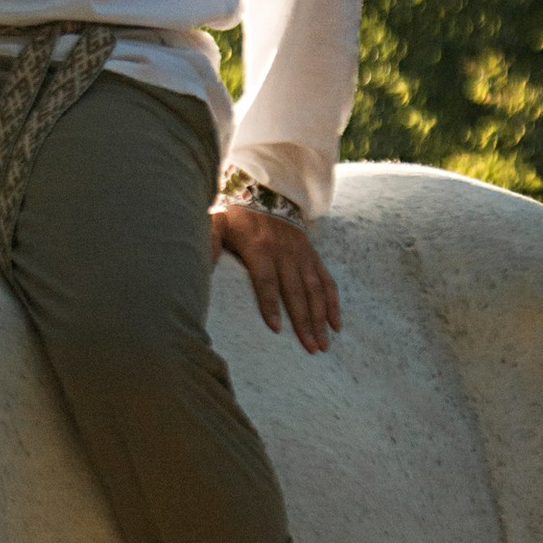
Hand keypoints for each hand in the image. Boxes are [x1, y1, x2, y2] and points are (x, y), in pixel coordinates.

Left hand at [212, 200, 340, 350]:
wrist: (268, 194)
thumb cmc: (239, 217)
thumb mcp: (219, 222)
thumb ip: (210, 239)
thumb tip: (206, 258)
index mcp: (260, 248)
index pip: (266, 281)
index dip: (270, 305)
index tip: (276, 328)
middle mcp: (285, 253)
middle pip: (296, 292)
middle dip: (304, 321)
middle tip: (310, 348)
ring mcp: (302, 256)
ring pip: (315, 290)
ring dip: (320, 318)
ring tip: (323, 344)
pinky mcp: (313, 256)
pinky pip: (327, 281)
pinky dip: (332, 303)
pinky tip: (335, 324)